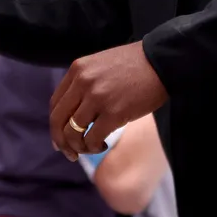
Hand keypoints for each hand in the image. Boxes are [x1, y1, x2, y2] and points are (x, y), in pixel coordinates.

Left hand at [50, 41, 167, 161]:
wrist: (161, 62)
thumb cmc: (135, 66)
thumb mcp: (100, 66)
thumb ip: (84, 84)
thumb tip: (74, 115)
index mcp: (77, 70)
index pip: (55, 104)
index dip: (55, 125)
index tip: (60, 139)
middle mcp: (82, 82)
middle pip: (58, 120)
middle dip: (61, 142)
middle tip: (70, 154)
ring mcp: (96, 97)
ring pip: (72, 133)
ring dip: (79, 147)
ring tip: (92, 148)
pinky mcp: (113, 113)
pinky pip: (92, 139)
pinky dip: (93, 147)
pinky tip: (103, 144)